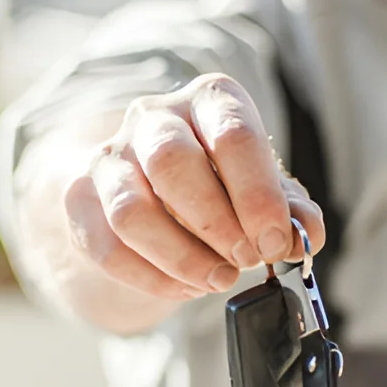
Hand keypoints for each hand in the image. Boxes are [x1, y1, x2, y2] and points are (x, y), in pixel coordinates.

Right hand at [63, 74, 325, 301]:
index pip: (232, 135)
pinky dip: (153, 278)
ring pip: (132, 211)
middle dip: (216, 223)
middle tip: (246, 259)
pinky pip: (107, 247)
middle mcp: (154, 117)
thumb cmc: (222, 184)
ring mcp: (111, 157)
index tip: (273, 241)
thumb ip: (291, 211)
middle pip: (173, 162)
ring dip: (182, 257)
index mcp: (210, 100)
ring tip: (219, 279)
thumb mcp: (266, 190)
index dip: (257, 196)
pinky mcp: (81, 199)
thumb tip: (306, 234)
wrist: (158, 188)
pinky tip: (187, 286)